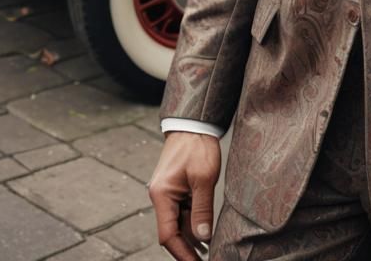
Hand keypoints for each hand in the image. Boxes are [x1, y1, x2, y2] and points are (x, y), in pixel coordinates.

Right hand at [149, 131, 221, 260]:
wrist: (194, 124)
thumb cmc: (197, 146)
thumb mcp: (204, 177)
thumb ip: (202, 209)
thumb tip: (203, 237)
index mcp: (162, 195)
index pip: (168, 235)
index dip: (182, 254)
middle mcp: (161, 197)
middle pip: (171, 232)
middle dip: (187, 250)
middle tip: (205, 260)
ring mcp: (168, 194)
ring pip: (178, 224)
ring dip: (191, 239)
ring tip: (209, 253)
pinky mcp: (176, 189)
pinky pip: (182, 213)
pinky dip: (192, 225)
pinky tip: (205, 235)